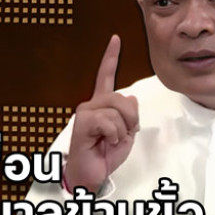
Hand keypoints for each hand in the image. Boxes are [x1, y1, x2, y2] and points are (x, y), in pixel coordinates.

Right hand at [65, 35, 139, 192]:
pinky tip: (104, 143)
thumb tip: (131, 98)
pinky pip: (109, 121)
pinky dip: (114, 135)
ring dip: (122, 130)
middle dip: (131, 118)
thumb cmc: (104, 156)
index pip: (106, 76)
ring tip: (110, 141)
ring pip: (118, 110)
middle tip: (123, 135)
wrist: (90, 176)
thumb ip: (129, 116)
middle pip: (122, 98)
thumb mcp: (126, 135)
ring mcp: (86, 112)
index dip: (111, 57)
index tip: (115, 39)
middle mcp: (91, 104)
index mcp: (100, 105)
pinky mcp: (83, 122)